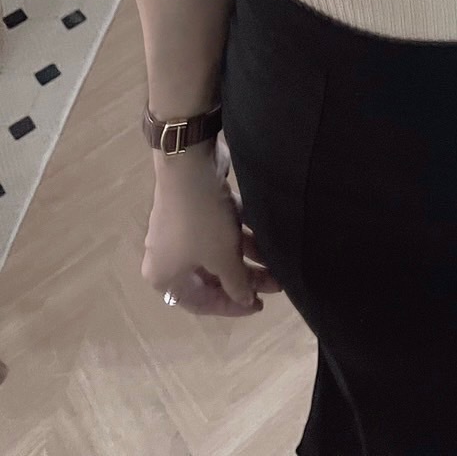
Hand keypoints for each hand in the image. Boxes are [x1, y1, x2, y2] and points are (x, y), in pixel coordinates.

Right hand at [143, 134, 281, 316]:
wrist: (190, 165)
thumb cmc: (202, 222)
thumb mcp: (223, 258)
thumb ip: (236, 284)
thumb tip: (244, 300)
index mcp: (164, 277)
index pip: (200, 302)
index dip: (231, 307)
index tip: (259, 305)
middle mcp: (167, 256)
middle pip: (210, 277)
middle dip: (244, 280)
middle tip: (274, 284)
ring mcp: (180, 230)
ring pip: (217, 252)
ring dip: (247, 257)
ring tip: (278, 262)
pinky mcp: (194, 208)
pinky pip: (218, 230)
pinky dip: (240, 235)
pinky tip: (267, 237)